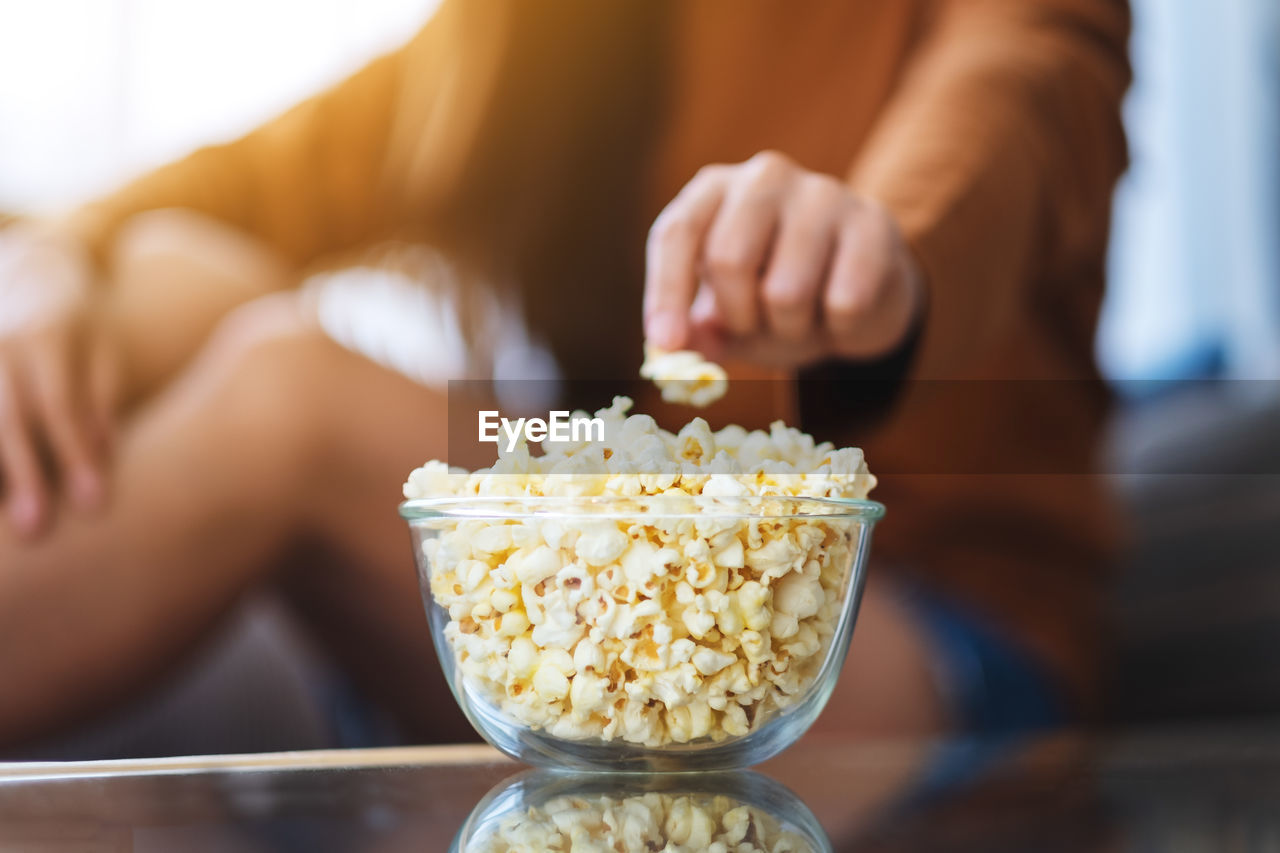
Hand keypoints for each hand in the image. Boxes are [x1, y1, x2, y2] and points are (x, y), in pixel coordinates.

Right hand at [0, 224, 118, 537]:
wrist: (29, 274)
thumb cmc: (80, 326)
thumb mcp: (103, 349)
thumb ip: (102, 398)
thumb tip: (103, 454)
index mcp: (46, 337)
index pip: (60, 406)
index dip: (75, 456)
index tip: (94, 505)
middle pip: (7, 418)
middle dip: (23, 475)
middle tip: (36, 531)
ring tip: (1, 530)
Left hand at [644, 150, 924, 367]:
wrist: (858, 295)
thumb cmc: (774, 299)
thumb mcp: (726, 317)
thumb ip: (697, 332)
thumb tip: (671, 350)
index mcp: (715, 189)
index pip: (678, 232)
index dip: (666, 291)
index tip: (667, 343)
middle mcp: (765, 177)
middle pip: (729, 258)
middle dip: (737, 316)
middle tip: (754, 327)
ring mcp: (824, 192)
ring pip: (786, 291)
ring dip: (789, 328)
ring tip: (800, 318)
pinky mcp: (873, 222)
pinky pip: (844, 302)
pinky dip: (837, 329)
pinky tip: (840, 313)